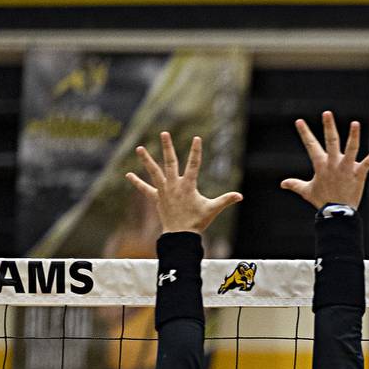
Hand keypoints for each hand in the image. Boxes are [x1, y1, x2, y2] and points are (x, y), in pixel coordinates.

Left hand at [125, 132, 241, 234]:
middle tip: (164, 133)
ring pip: (154, 172)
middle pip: (170, 162)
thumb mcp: (212, 209)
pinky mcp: (157, 198)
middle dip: (168, 147)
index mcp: (188, 185)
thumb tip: (240, 196)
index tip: (197, 139)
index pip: (193, 165)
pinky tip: (128, 175)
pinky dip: (137, 182)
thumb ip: (226, 200)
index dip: (196, 151)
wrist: (180, 235)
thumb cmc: (197, 222)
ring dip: (147, 160)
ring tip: (139, 148)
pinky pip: (146, 189)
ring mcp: (164, 190)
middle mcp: (174, 185)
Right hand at [280, 111, 368, 210]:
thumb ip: (295, 184)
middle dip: (329, 127)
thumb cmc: (323, 201)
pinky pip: (367, 163)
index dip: (305, 133)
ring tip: (355, 123)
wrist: (337, 214)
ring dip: (353, 136)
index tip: (299, 121)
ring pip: (350, 149)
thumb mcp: (307, 191)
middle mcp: (333, 164)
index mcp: (321, 165)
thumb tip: (283, 183)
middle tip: (327, 113)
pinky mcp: (358, 174)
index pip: (311, 145)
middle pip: (331, 141)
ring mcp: (347, 168)